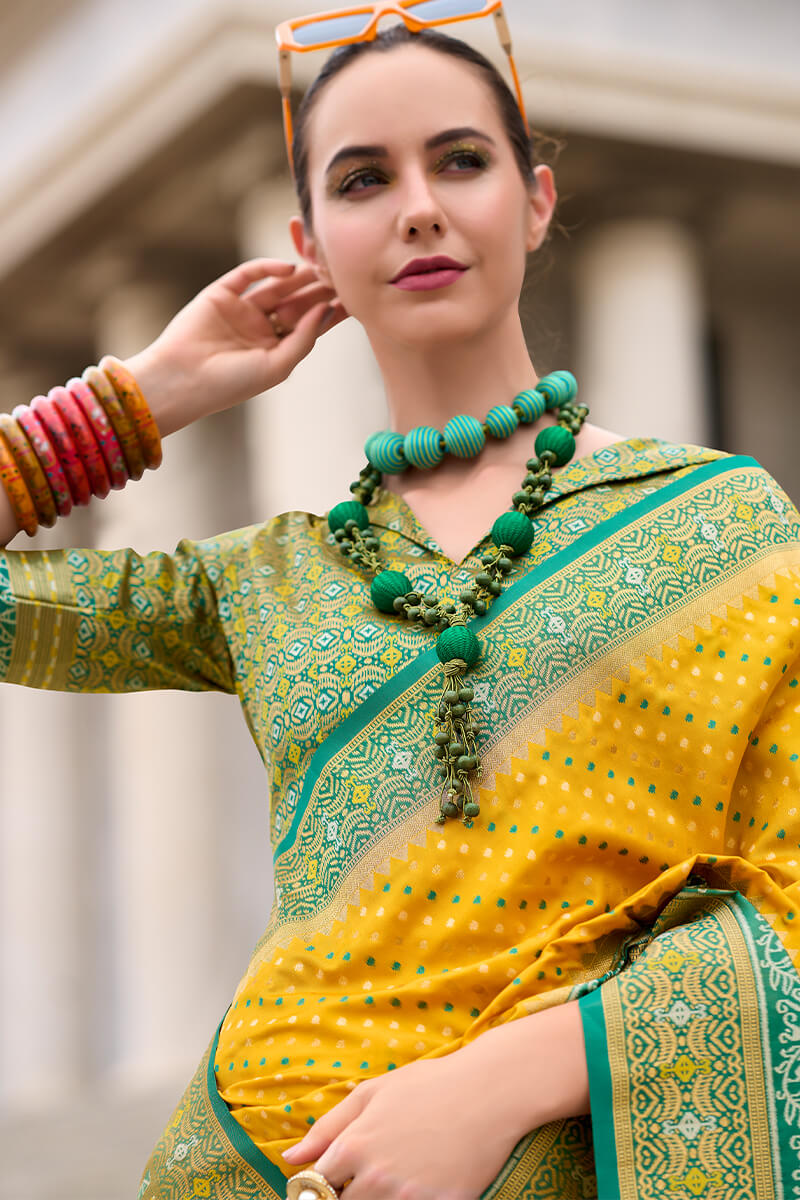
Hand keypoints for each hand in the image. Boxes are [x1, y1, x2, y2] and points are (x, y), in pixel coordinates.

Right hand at [124, 258, 347, 435]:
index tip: (354, 299)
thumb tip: (328, 309)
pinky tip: (288, 269)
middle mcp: (261, 326)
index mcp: (276, 348)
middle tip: (342, 273)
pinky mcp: (222, 292)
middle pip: (297, 301)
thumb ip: (304, 337)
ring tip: (322, 266)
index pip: (309, 324)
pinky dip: (267, 267)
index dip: (330, 311)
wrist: (183, 379)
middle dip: (319, 288)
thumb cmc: (231, 383)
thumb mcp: (278, 365)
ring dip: (299, 276)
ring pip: (277, 286)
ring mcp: (242, 308)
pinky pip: (248, 274)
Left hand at [280, 1051, 522, 1199]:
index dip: (318, 1188)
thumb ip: (327, 1127)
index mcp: (354, 1146)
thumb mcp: (373, 1092)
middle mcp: (376, 1178)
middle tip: (370, 1176)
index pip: (313, 1190)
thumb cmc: (429, 1085)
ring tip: (397, 1174)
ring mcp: (409, 1197)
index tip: (331, 1183)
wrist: (489, 1092)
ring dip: (378, 1198)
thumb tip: (291, 1160)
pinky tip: (419, 1185)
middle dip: (347, 1196)